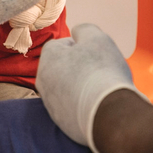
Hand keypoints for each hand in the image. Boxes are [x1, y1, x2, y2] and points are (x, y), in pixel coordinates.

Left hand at [36, 24, 145, 152]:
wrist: (109, 114)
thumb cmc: (102, 71)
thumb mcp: (97, 37)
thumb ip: (84, 30)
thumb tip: (78, 35)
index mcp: (49, 57)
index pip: (64, 44)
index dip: (83, 47)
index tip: (96, 55)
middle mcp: (44, 80)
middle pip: (65, 68)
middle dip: (81, 68)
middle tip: (100, 72)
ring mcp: (51, 104)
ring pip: (68, 89)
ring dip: (82, 87)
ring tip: (101, 90)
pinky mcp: (61, 123)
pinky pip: (73, 108)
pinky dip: (83, 105)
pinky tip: (97, 106)